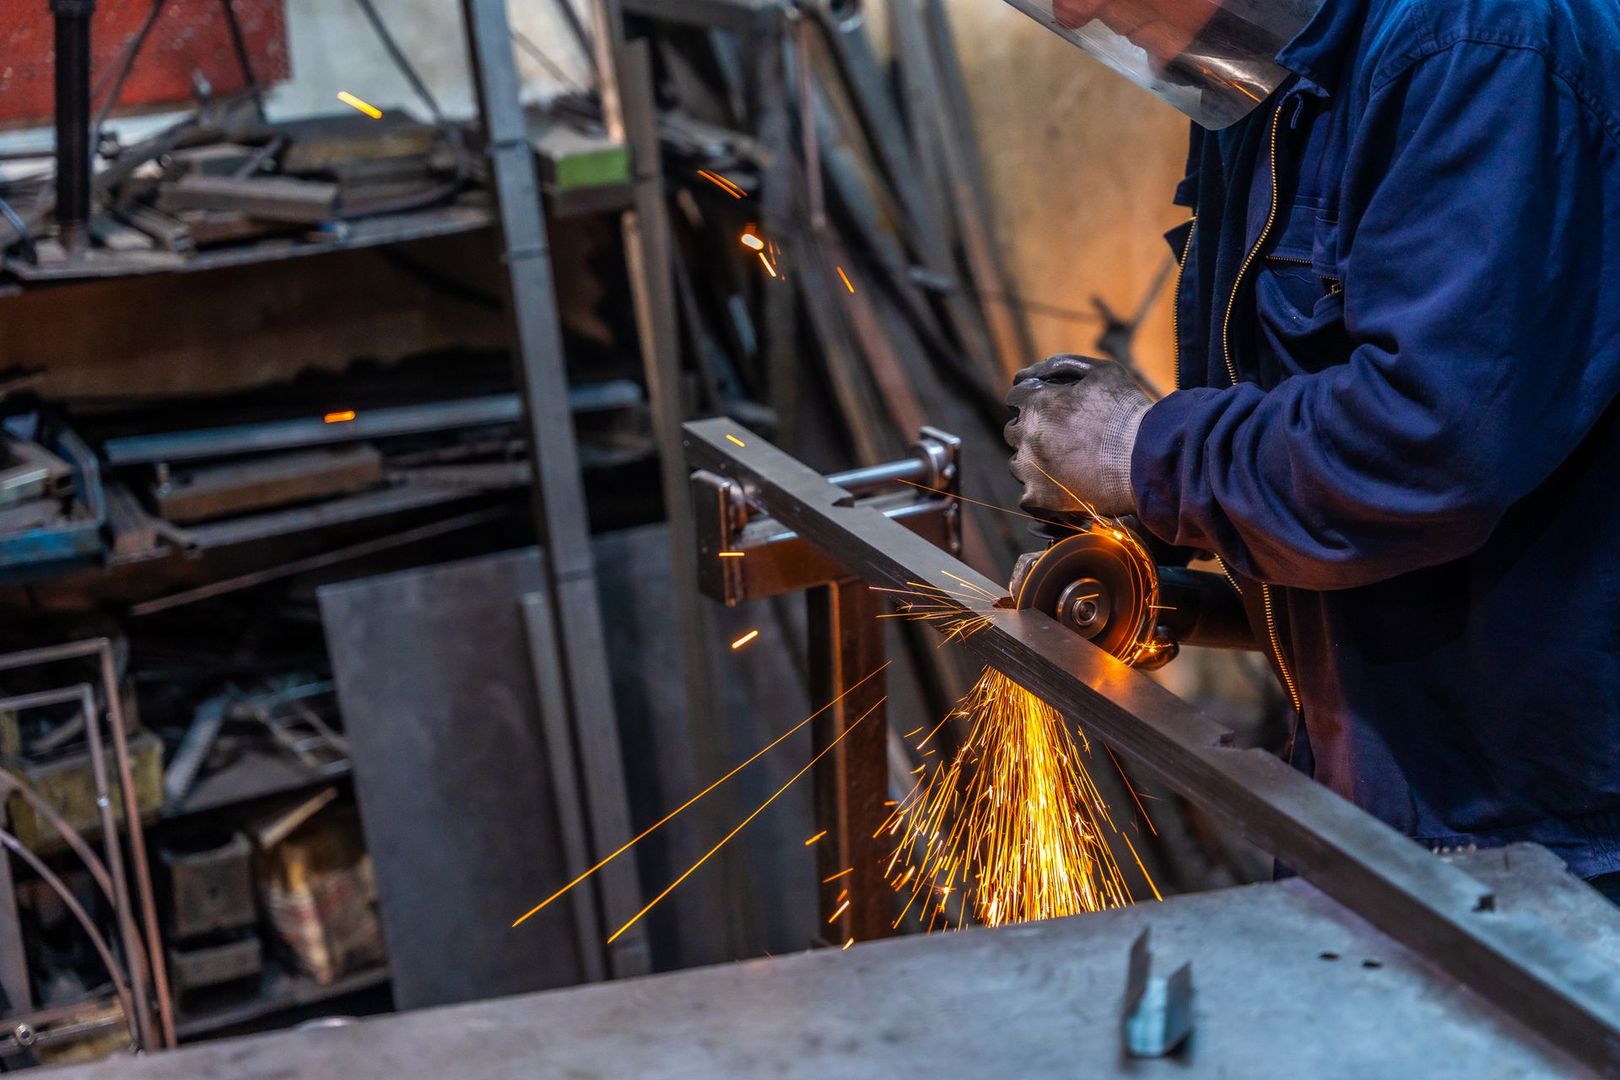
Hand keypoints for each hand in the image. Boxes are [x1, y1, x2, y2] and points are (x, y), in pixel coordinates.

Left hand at [1004, 354, 1151, 517]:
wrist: (1149, 458)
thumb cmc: (1128, 412)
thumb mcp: (1101, 372)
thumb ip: (1061, 365)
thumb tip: (1026, 374)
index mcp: (1038, 403)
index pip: (1015, 398)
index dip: (1034, 401)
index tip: (1052, 410)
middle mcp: (1027, 435)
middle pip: (1014, 431)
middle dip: (1033, 430)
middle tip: (1064, 438)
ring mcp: (1031, 468)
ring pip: (1017, 464)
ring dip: (1034, 461)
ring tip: (1066, 464)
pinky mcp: (1040, 498)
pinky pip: (1026, 496)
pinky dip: (1041, 492)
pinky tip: (1063, 487)